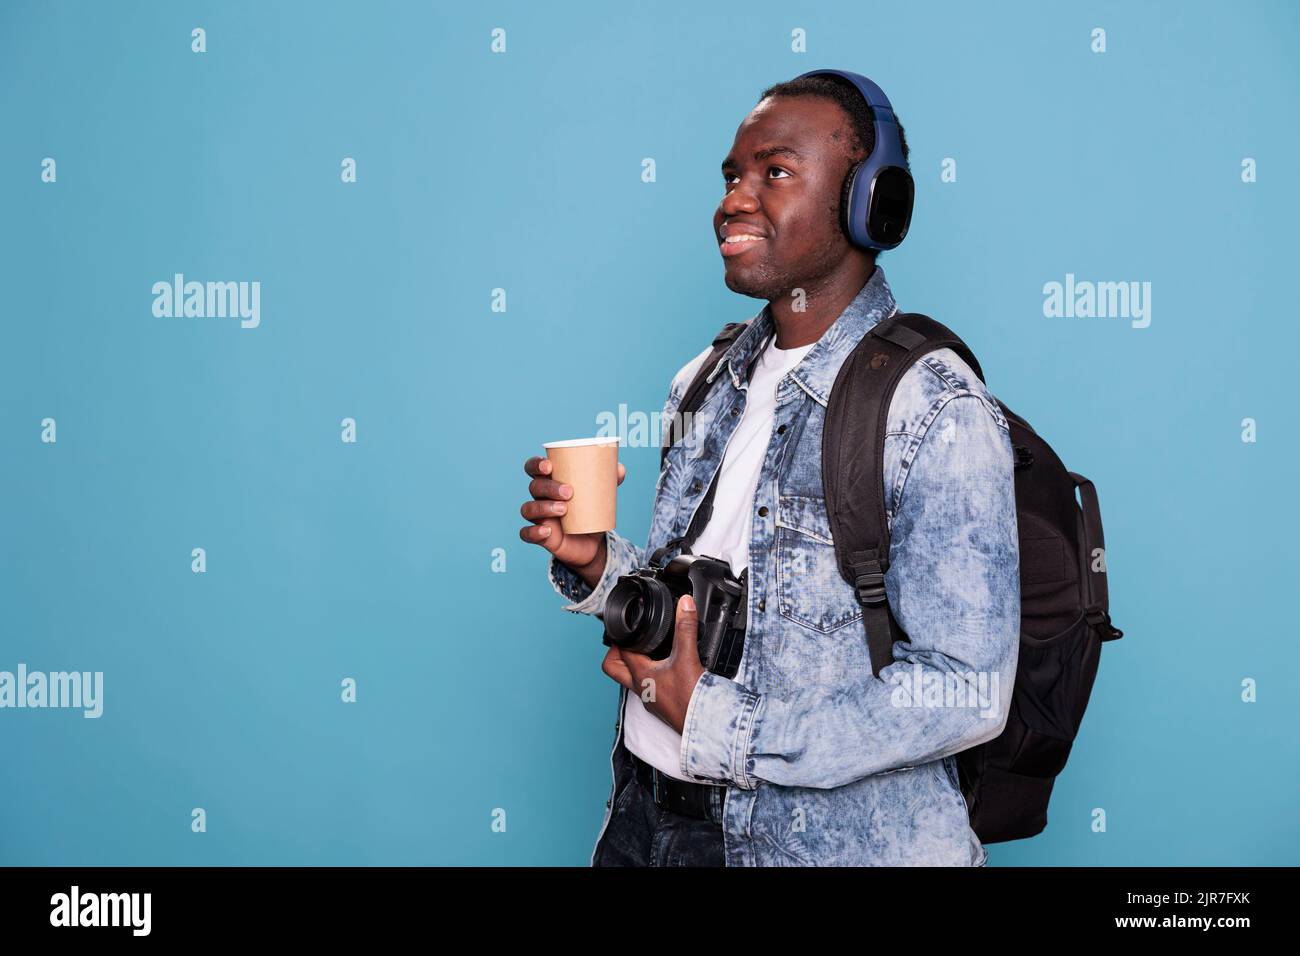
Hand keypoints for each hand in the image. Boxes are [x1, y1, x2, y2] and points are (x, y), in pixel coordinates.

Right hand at [519, 455, 625, 580]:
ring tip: (564, 509)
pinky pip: (527, 534)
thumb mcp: (600, 496)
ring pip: (528, 509)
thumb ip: (609, 481)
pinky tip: (546, 531)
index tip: (549, 466)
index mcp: (550, 481)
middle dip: (549, 487)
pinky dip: (533, 532)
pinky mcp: (540, 536)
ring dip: (543, 507)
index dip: (536, 464)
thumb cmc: (590, 511)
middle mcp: (540, 497)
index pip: (533, 468)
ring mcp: (538, 517)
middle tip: (569, 492)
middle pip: (534, 487)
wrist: (592, 542)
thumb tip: (620, 469)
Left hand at [601, 594, 705, 734]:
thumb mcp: (688, 657)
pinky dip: (651, 674)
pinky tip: (666, 668)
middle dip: (616, 652)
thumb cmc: (691, 701)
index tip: (628, 626)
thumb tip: (684, 605)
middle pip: (614, 668)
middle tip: (629, 639)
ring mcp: (650, 698)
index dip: (622, 636)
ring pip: (630, 678)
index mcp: (641, 676)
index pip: (619, 652)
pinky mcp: (662, 704)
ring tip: (646, 649)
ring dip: (633, 663)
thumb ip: (685, 628)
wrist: (704, 727)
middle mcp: (641, 688)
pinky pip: (647, 686)